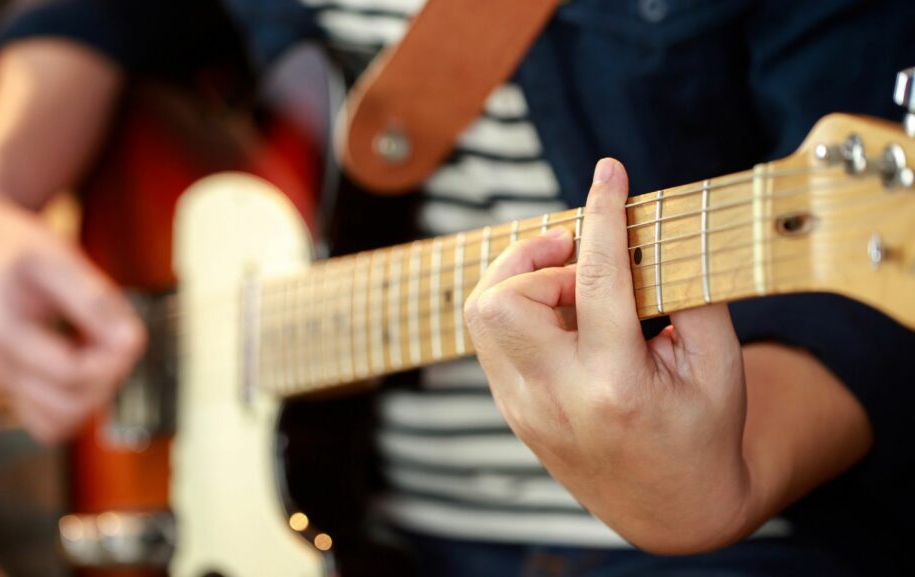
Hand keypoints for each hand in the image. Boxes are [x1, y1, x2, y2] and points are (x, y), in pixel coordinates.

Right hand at [0, 198, 144, 443]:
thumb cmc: (22, 250)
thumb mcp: (61, 259)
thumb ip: (97, 301)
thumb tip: (129, 342)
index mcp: (2, 335)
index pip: (72, 374)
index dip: (113, 359)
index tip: (129, 333)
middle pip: (67, 408)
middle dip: (106, 379)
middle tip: (116, 340)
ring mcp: (2, 382)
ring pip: (58, 424)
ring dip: (93, 395)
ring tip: (98, 351)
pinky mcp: (13, 389)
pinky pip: (50, 423)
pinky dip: (77, 403)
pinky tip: (85, 365)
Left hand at [465, 158, 751, 551]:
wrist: (673, 512)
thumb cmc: (704, 433)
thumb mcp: (720, 365)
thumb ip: (690, 292)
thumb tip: (653, 231)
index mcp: (614, 386)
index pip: (597, 278)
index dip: (602, 212)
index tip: (608, 171)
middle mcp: (554, 398)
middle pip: (499, 301)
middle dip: (534, 260)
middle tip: (579, 257)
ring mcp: (523, 409)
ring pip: (483, 318)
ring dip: (523, 283)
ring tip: (574, 286)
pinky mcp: (512, 411)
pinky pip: (494, 341)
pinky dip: (522, 312)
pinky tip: (565, 318)